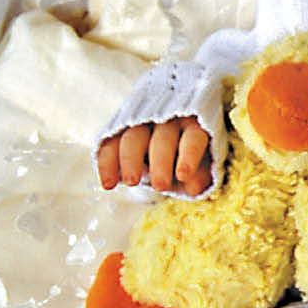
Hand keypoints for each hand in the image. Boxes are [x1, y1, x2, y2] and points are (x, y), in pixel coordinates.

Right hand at [96, 116, 212, 195]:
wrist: (164, 132)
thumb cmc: (187, 153)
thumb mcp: (200, 162)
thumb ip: (199, 173)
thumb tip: (194, 188)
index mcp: (193, 126)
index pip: (193, 138)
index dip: (189, 155)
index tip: (183, 175)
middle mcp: (167, 119)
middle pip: (162, 137)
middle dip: (161, 162)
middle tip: (160, 186)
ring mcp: (141, 122)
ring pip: (133, 137)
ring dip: (130, 161)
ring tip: (131, 183)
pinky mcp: (119, 129)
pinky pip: (110, 144)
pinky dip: (107, 164)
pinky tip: (109, 184)